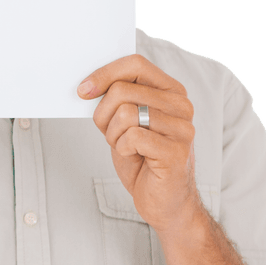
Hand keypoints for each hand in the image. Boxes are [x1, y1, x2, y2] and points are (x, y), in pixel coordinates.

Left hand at [79, 54, 200, 232]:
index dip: (104, 74)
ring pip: (125, 113)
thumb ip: (117, 99)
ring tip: (126, 147)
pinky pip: (132, 137)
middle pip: (123, 90)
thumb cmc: (142, 159)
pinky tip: (134, 156)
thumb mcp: (126, 121)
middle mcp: (181, 105)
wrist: (164, 200)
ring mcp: (182, 128)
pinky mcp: (176, 152)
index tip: (83, 90)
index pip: (135, 64)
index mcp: (171, 91)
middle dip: (104, 114)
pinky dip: (122, 148)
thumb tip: (88, 86)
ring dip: (113, 134)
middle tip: (112, 134)